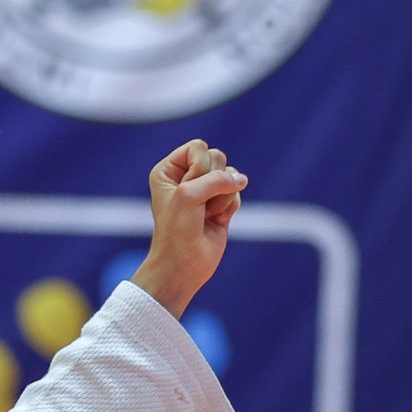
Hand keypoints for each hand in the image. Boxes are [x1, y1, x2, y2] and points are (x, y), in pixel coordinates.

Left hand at [130, 139, 248, 319]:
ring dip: (221, 197)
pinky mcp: (221, 205)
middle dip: (212, 182)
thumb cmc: (177, 229)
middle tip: (197, 205)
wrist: (183, 264)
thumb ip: (219, 178)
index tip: (187, 191)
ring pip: (230, 175)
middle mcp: (186, 177)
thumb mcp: (190, 194)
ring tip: (205, 214)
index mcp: (169, 170)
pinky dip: (229, 207)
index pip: (198, 147)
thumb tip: (242, 180)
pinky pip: (236, 193)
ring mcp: (205, 191)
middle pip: (217, 157)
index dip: (199, 166)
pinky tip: (215, 221)